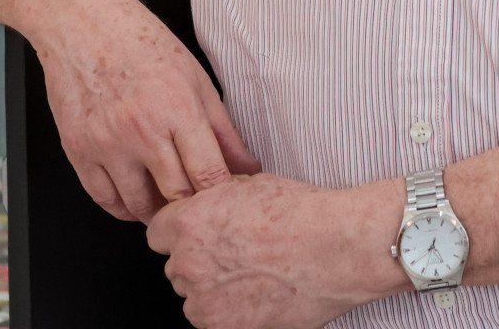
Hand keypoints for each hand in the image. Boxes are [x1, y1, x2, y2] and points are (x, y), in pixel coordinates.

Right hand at [35, 0, 260, 221]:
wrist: (84, 24)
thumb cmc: (141, 44)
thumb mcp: (196, 79)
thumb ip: (224, 129)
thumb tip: (248, 166)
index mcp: (178, 109)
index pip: (209, 176)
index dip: (223, 197)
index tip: (228, 202)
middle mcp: (142, 130)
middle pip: (176, 196)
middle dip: (193, 208)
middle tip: (201, 208)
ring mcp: (107, 144)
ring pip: (139, 206)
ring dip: (158, 213)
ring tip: (169, 206)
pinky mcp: (78, 151)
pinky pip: (104, 199)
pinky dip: (123, 208)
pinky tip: (136, 200)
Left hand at [146, 174, 404, 328]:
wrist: (341, 247)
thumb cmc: (305, 213)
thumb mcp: (249, 183)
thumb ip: (213, 199)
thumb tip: (203, 203)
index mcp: (189, 222)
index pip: (157, 233)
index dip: (181, 231)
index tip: (199, 234)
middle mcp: (190, 262)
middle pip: (176, 266)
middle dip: (199, 260)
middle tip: (236, 253)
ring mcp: (205, 300)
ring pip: (193, 297)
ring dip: (212, 289)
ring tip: (252, 274)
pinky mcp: (225, 327)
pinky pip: (212, 320)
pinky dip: (229, 312)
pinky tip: (257, 293)